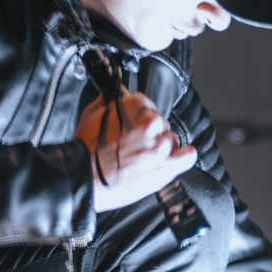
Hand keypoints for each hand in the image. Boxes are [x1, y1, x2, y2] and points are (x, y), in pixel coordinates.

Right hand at [75, 90, 197, 211]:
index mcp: (134, 108)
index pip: (145, 102)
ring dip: (162, 144)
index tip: (134, 120)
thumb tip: (117, 93)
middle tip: (136, 142)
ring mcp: (159, 147)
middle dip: (149, 130)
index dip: (138, 112)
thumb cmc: (86, 150)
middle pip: (160, 121)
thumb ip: (109, 101)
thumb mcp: (91, 113)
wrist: (85, 178)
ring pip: (170, 138)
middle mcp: (151, 125)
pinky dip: (185, 155)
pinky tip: (182, 154)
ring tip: (147, 155)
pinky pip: (186, 157)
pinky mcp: (164, 168)